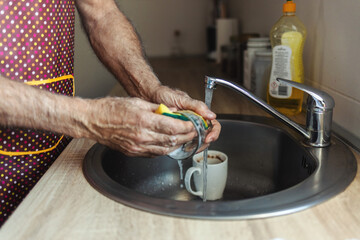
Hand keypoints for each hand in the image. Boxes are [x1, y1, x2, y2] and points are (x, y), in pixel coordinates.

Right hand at [81, 97, 197, 156]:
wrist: (92, 121)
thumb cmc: (110, 109)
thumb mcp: (136, 102)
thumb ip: (156, 108)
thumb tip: (172, 111)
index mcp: (143, 120)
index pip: (173, 126)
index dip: (187, 127)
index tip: (194, 124)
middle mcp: (142, 136)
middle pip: (172, 140)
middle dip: (187, 136)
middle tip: (194, 132)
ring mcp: (137, 147)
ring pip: (165, 150)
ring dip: (178, 145)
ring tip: (185, 138)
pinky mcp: (133, 152)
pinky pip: (154, 154)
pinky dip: (165, 150)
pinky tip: (170, 145)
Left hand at [151, 85, 220, 143]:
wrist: (148, 96)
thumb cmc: (165, 94)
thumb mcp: (182, 99)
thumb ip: (197, 106)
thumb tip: (211, 115)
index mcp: (198, 113)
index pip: (212, 124)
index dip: (213, 132)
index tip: (208, 138)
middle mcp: (193, 121)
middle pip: (206, 135)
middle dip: (204, 142)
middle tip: (198, 146)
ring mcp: (184, 128)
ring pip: (195, 141)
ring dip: (194, 146)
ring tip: (189, 148)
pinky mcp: (175, 133)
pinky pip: (182, 142)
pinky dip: (183, 146)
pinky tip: (180, 147)